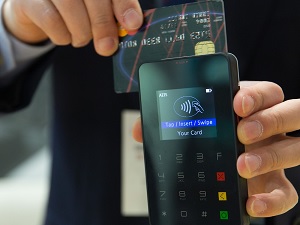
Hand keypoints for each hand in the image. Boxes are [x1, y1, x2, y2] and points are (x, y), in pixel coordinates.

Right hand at [2, 0, 142, 55]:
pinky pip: (51, 20)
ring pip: (71, 9)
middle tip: (107, 47)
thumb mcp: (97, 9)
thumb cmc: (75, 7)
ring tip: (81, 37)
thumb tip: (131, 25)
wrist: (38, 8)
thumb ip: (114, 14)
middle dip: (104, 26)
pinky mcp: (29, 0)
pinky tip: (64, 36)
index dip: (124, 6)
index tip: (133, 24)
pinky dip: (62, 36)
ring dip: (81, 33)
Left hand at [132, 81, 299, 217]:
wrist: (214, 170)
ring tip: (242, 166)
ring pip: (294, 149)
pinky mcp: (274, 184)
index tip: (236, 103)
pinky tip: (252, 203)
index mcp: (248, 107)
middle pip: (290, 112)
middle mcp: (268, 127)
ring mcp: (274, 154)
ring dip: (271, 156)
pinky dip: (273, 200)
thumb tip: (139, 130)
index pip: (265, 91)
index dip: (256, 95)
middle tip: (241, 132)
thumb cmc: (204, 139)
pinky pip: (287, 192)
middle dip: (268, 120)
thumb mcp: (188, 126)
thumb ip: (165, 123)